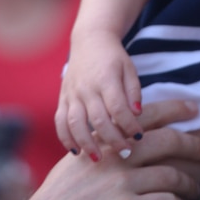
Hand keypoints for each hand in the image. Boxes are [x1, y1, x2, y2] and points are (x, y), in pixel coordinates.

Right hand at [21, 99, 199, 199]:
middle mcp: (118, 158)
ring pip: (172, 176)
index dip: (175, 109)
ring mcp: (123, 185)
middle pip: (168, 141)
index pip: (149, 115)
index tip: (194, 109)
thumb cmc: (62, 191)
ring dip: (188, 183)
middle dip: (193, 145)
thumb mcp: (82, 157)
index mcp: (108, 139)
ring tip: (193, 188)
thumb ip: (108, 143)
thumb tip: (137, 134)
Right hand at [55, 30, 143, 159]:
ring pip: (75, 123)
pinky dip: (65, 138)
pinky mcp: (62, 98)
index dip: (128, 124)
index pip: (117, 107)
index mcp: (106, 78)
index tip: (139, 136)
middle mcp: (87, 87)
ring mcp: (72, 93)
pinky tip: (76, 151)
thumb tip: (137, 114)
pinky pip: (60, 121)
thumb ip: (133, 91)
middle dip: (112, 139)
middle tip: (125, 153)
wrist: (90, 41)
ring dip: (86, 143)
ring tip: (98, 158)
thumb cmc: (114, 58)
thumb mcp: (129, 68)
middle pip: (98, 119)